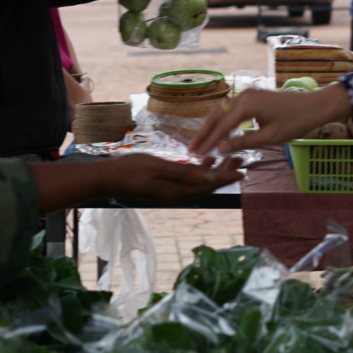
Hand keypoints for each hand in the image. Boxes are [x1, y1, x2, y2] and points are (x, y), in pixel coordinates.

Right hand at [104, 153, 243, 203]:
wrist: (109, 177)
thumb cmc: (130, 170)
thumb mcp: (156, 167)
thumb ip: (181, 173)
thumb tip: (205, 177)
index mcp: (176, 192)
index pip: (207, 186)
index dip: (226, 178)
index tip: (242, 171)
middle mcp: (177, 194)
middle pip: (208, 185)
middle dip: (225, 173)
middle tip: (241, 160)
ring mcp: (172, 191)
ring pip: (201, 182)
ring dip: (216, 171)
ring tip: (229, 157)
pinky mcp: (167, 186)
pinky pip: (191, 180)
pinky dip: (202, 170)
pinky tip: (207, 159)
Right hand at [191, 85, 352, 155]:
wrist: (314, 106)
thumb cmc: (295, 122)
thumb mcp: (269, 137)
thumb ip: (243, 142)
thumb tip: (221, 150)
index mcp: (247, 104)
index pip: (222, 126)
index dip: (209, 141)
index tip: (197, 154)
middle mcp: (243, 95)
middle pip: (216, 115)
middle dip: (204, 133)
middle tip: (192, 149)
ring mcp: (247, 94)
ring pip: (221, 111)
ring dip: (211, 127)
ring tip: (201, 143)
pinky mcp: (251, 97)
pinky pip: (231, 109)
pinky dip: (222, 121)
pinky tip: (217, 133)